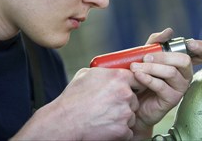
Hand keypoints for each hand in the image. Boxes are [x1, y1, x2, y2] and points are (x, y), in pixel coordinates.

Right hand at [11, 68, 140, 139]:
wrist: (64, 121)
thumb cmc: (72, 98)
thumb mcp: (86, 75)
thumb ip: (103, 72)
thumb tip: (109, 70)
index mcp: (118, 77)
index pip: (137, 79)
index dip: (133, 85)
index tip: (130, 89)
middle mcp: (125, 93)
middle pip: (134, 98)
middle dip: (125, 103)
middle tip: (110, 106)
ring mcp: (125, 113)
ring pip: (131, 115)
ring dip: (122, 117)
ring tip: (104, 117)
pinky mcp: (122, 130)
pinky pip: (127, 130)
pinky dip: (119, 131)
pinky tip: (105, 127)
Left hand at [129, 28, 201, 139]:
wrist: (133, 99)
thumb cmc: (142, 76)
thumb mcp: (147, 55)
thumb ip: (156, 42)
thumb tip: (169, 31)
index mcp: (182, 63)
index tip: (190, 44)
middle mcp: (185, 74)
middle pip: (184, 60)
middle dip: (163, 56)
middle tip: (145, 57)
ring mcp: (180, 87)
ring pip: (171, 72)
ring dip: (151, 67)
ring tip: (135, 67)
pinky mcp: (172, 99)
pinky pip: (161, 86)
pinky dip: (147, 78)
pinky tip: (138, 76)